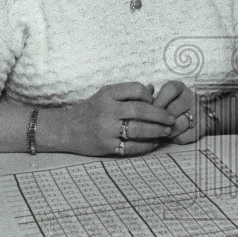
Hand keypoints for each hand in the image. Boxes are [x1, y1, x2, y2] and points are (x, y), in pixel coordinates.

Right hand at [57, 82, 173, 156]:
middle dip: (160, 115)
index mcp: (108, 94)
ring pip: (138, 129)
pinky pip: (132, 147)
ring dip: (156, 131)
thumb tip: (153, 89)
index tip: (155, 102)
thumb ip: (128, 92)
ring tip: (166, 131)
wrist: (66, 129)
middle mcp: (107, 110)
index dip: (149, 96)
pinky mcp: (107, 146)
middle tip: (171, 119)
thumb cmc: (91, 110)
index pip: (136, 89)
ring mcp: (106, 129)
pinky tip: (154, 143)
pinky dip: (146, 145)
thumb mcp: (106, 95)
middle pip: (140, 110)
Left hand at [153, 80, 203, 144]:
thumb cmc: (173, 106)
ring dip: (165, 132)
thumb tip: (137, 101)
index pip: (169, 90)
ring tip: (158, 133)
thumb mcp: (162, 98)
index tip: (148, 111)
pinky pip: (184, 136)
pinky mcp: (201, 127)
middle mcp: (191, 97)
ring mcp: (198, 112)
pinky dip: (174, 139)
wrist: (198, 115)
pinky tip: (169, 137)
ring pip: (177, 125)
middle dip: (158, 121)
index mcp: (180, 87)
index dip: (158, 101)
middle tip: (148, 127)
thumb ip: (150, 99)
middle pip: (172, 110)